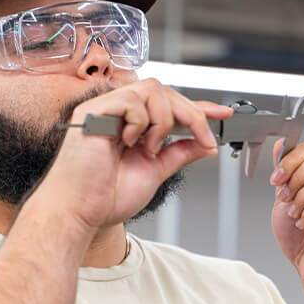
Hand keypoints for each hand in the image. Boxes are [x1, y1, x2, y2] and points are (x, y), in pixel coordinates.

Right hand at [39, 79, 232, 230]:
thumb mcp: (154, 172)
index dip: (196, 107)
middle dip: (190, 113)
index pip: (168, 104)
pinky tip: (130, 143)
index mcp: (129, 125)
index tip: (222, 115)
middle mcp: (116, 112)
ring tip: (150, 148)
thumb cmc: (104, 198)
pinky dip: (140, 122)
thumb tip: (204, 143)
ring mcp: (103, 110)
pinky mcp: (93, 112)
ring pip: (152, 90)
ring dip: (163, 121)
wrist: (80, 213)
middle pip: (163, 91)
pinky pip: (132, 100)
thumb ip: (178, 153)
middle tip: (204, 137)